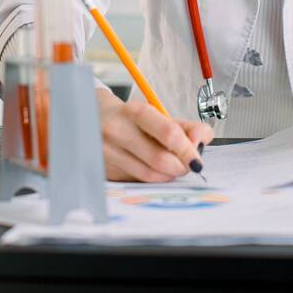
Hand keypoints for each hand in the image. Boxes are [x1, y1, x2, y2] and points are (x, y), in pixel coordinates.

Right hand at [96, 89, 212, 181]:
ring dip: (168, 175)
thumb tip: (203, 138)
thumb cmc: (129, 118)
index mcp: (134, 112)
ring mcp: (107, 152)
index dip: (187, 149)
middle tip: (187, 165)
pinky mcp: (104, 169)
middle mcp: (117, 131)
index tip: (198, 159)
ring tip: (172, 166)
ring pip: (149, 174)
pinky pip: (137, 180)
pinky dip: (152, 178)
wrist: (89, 117)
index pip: (168, 133)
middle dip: (180, 166)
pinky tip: (153, 169)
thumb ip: (184, 126)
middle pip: (159, 159)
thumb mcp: (156, 114)